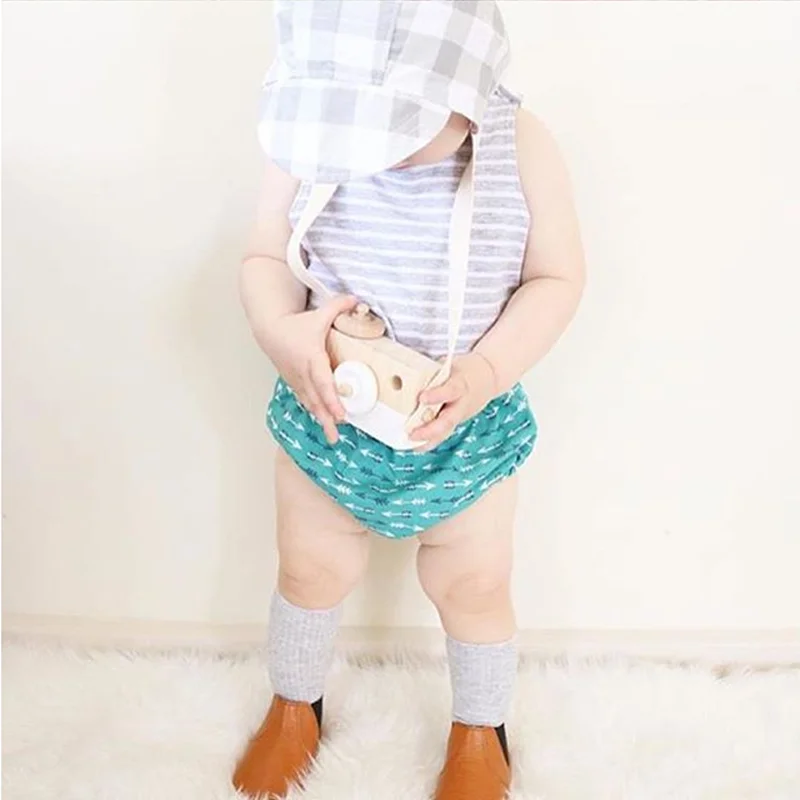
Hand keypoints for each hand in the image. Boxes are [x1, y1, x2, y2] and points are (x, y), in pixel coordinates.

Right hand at [260, 294, 357, 443]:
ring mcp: (297, 380)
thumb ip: (338, 306)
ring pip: (310, 403)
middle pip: (316, 399)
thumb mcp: (318, 315)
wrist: (270, 330)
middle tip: (336, 434)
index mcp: (311, 357)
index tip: (341, 414)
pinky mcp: (294, 383)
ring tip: (332, 436)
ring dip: (321, 420)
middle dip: (327, 418)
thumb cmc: (295, 325)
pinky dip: (315, 411)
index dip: (332, 399)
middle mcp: (303, 372)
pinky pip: (305, 399)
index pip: (323, 382)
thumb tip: (357, 299)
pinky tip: (323, 422)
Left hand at [409, 352, 497, 451]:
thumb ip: (432, 373)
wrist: (487, 378)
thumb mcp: (450, 366)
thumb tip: (406, 376)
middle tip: (412, 433)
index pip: (450, 391)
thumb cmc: (463, 370)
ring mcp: (460, 415)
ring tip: (410, 443)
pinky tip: (416, 447)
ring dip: (427, 439)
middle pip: (448, 420)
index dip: (437, 395)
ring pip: (445, 431)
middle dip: (430, 429)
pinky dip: (429, 441)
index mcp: (460, 385)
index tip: (422, 398)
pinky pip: (443, 434)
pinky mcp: (456, 422)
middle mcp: (461, 404)